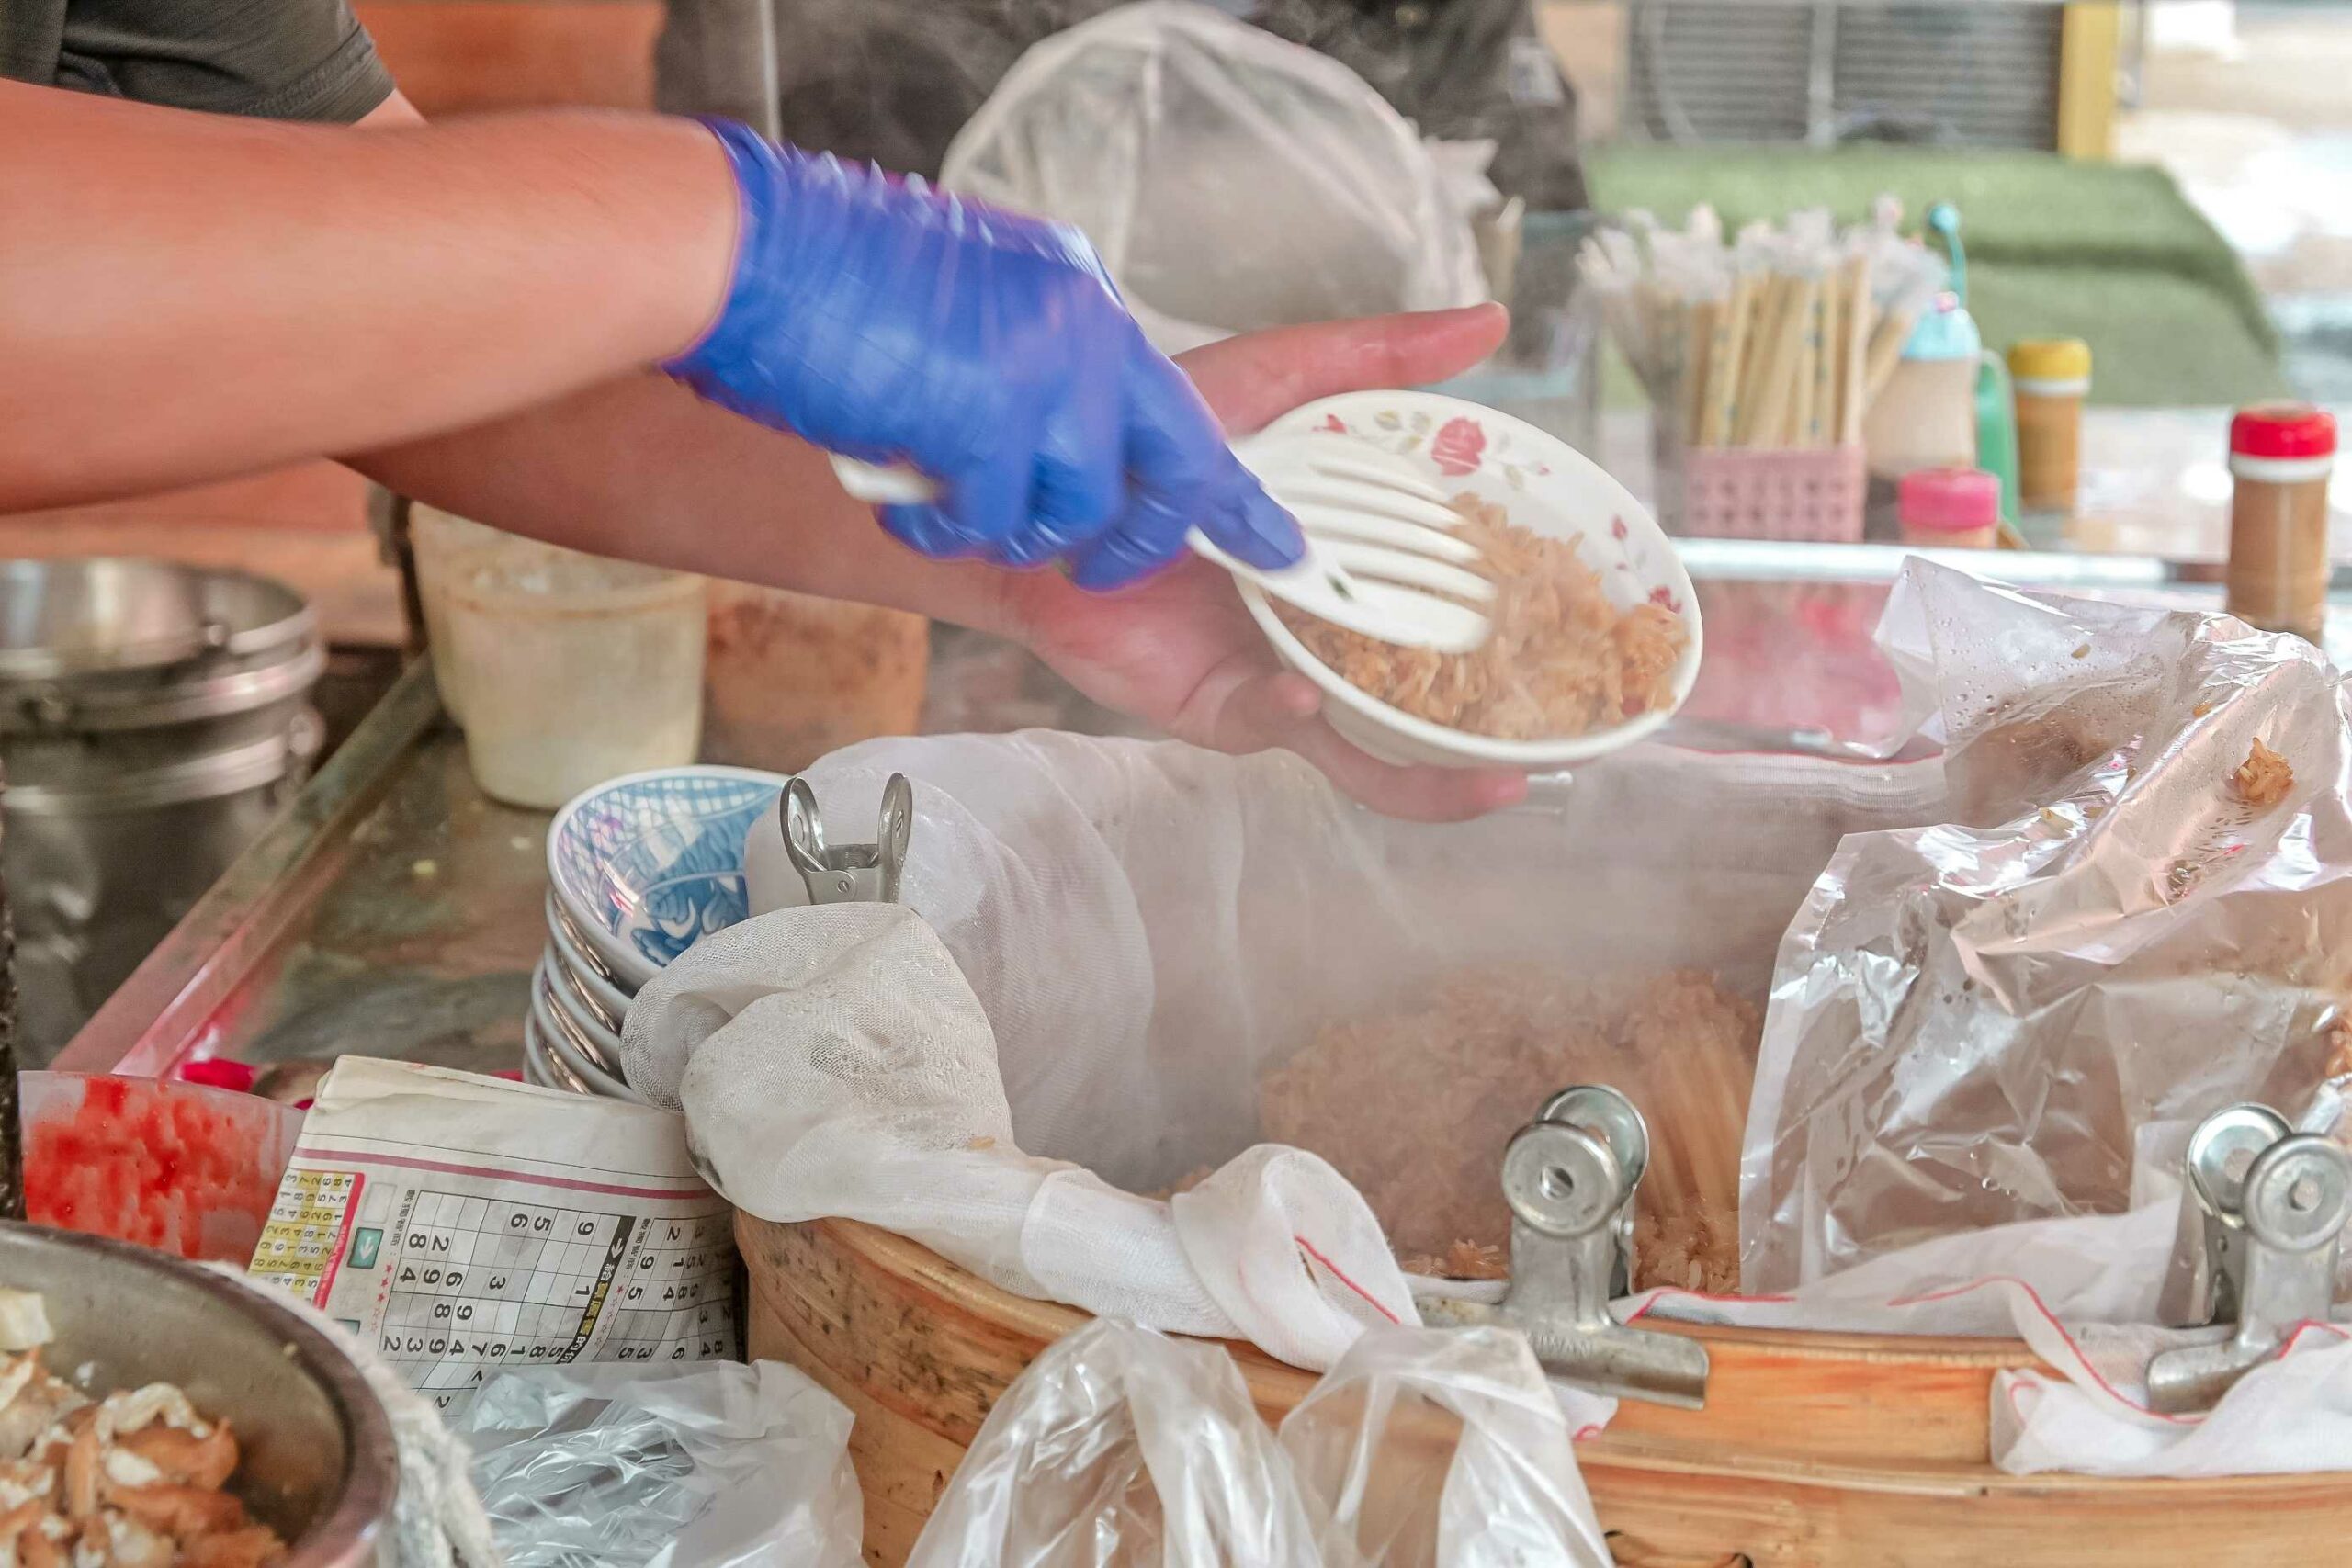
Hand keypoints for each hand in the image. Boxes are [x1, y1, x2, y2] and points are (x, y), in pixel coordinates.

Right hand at [665, 122, 1300, 586]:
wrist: (746, 254)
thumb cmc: (827, 290)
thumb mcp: (960, 312)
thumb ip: (1021, 363)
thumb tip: (1041, 434)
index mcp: (1075, 294)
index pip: (1183, 406)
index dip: (1231, 490)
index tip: (1277, 542)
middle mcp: (1082, 320)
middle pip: (1174, 462)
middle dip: (1139, 538)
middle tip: (1093, 571)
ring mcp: (1043, 364)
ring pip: (1075, 505)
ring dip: (1008, 531)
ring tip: (943, 503)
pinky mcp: (991, 411)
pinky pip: (995, 519)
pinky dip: (944, 531)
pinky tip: (902, 501)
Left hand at [1001, 305, 1532, 822]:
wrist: (1048, 492)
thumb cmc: (1157, 436)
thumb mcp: (1282, 380)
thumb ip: (1379, 359)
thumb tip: (1490, 323)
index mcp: (1370, 570)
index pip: (1468, 609)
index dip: (1530, 624)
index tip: (1595, 624)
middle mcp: (1339, 637)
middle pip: (1440, 704)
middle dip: (1506, 731)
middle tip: (1569, 732)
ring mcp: (1284, 680)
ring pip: (1375, 753)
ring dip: (1439, 771)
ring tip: (1500, 771)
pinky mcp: (1219, 709)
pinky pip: (1273, 730)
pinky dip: (1297, 717)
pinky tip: (1311, 694)